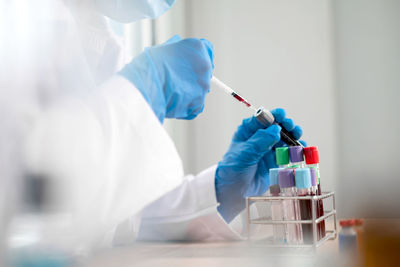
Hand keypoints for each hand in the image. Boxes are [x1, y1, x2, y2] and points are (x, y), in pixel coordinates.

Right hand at [119, 35, 213, 122]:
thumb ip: (179, 50)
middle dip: (193, 76)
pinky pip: (196, 105)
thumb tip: (181, 52)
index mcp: (198, 48)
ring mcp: (203, 86)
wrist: (145, 86)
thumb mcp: (165, 49)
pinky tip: (174, 101)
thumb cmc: (149, 66)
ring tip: (172, 91)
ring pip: (200, 89)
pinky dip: (187, 105)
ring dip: (190, 91)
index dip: (197, 59)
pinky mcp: (199, 103)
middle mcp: (205, 66)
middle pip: (205, 72)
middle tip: (177, 79)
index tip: (189, 65)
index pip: (207, 51)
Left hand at [215, 108, 303, 222]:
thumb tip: (275, 129)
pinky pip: (288, 153)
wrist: (233, 192)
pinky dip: (296, 150)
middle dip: (286, 125)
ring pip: (284, 138)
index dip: (273, 115)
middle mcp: (259, 138)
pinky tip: (301, 149)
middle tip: (292, 129)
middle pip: (276, 126)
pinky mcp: (275, 161)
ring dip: (293, 136)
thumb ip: (260, 141)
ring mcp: (268, 149)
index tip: (282, 115)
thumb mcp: (245, 153)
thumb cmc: (233, 170)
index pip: (262, 119)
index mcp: (248, 132)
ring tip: (297, 137)